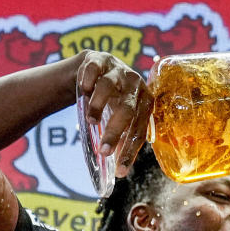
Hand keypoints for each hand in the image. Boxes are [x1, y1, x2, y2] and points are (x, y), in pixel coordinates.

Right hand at [76, 50, 153, 175]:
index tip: (119, 172)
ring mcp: (118, 69)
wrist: (93, 70)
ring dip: (99, 106)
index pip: (140, 130)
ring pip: (110, 87)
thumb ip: (121, 137)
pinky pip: (95, 68)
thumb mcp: (118, 118)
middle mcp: (136, 85)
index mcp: (145, 102)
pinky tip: (84, 90)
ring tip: (90, 122)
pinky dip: (89, 80)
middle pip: (128, 109)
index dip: (130, 151)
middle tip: (103, 151)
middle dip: (115, 132)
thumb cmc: (110, 101)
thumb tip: (120, 170)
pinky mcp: (100, 58)